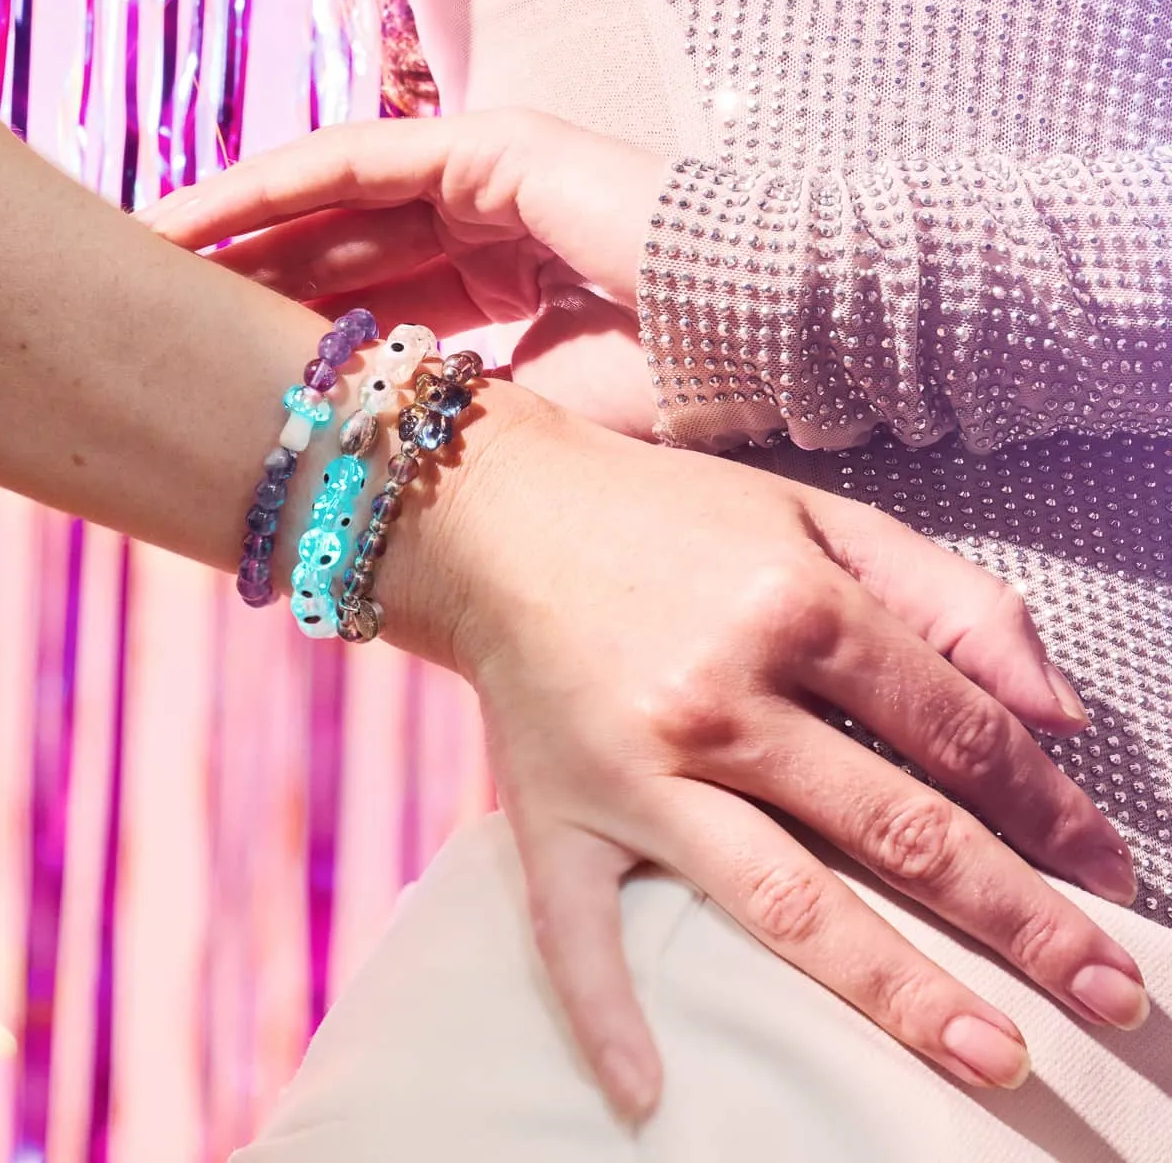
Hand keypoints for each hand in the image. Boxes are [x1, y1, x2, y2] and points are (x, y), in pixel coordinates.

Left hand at [139, 109, 661, 434]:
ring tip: (144, 262)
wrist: (751, 347)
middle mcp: (488, 235)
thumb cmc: (660, 404)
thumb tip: (374, 485)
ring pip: (334, 204)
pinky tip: (190, 215)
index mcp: (508, 300)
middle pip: (343, 260)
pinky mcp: (491, 148)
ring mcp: (489, 184)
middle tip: (153, 326)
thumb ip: (453, 430)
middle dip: (248, 292)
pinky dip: (274, 185)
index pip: (378, 319)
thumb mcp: (527, 425)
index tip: (224, 390)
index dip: (297, 349)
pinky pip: (358, 158)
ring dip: (238, 233)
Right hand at [386, 384, 1144, 1122]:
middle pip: (901, 832)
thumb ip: (946, 597)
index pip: (961, 734)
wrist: (501, 515)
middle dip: (1024, 920)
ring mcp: (635, 770)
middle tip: (1116, 995)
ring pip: (785, 901)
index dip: (1052, 811)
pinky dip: (608, 1017)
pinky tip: (651, 1097)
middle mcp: (722, 698)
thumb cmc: (667, 515)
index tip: (1108, 873)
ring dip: (899, 990)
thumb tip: (1060, 709)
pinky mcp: (554, 813)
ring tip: (997, 1058)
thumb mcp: (817, 517)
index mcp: (797, 608)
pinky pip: (577, 932)